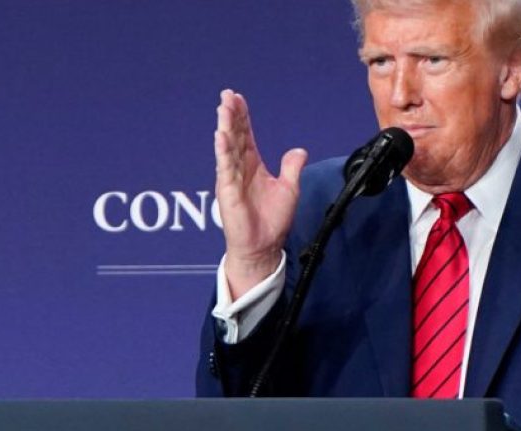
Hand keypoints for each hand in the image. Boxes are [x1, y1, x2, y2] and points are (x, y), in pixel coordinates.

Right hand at [214, 89, 306, 298]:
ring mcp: (231, 179)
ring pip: (227, 147)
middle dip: (231, 115)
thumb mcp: (289, 189)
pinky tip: (221, 135)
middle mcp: (239, 169)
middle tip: (227, 95)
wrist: (264, 246)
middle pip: (234, 136)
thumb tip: (299, 150)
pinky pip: (225, 167)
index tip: (238, 98)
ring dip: (225, 127)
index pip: (245, 135)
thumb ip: (291, 168)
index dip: (242, 117)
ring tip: (223, 108)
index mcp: (252, 165)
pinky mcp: (227, 192)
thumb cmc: (272, 220)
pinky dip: (223, 150)